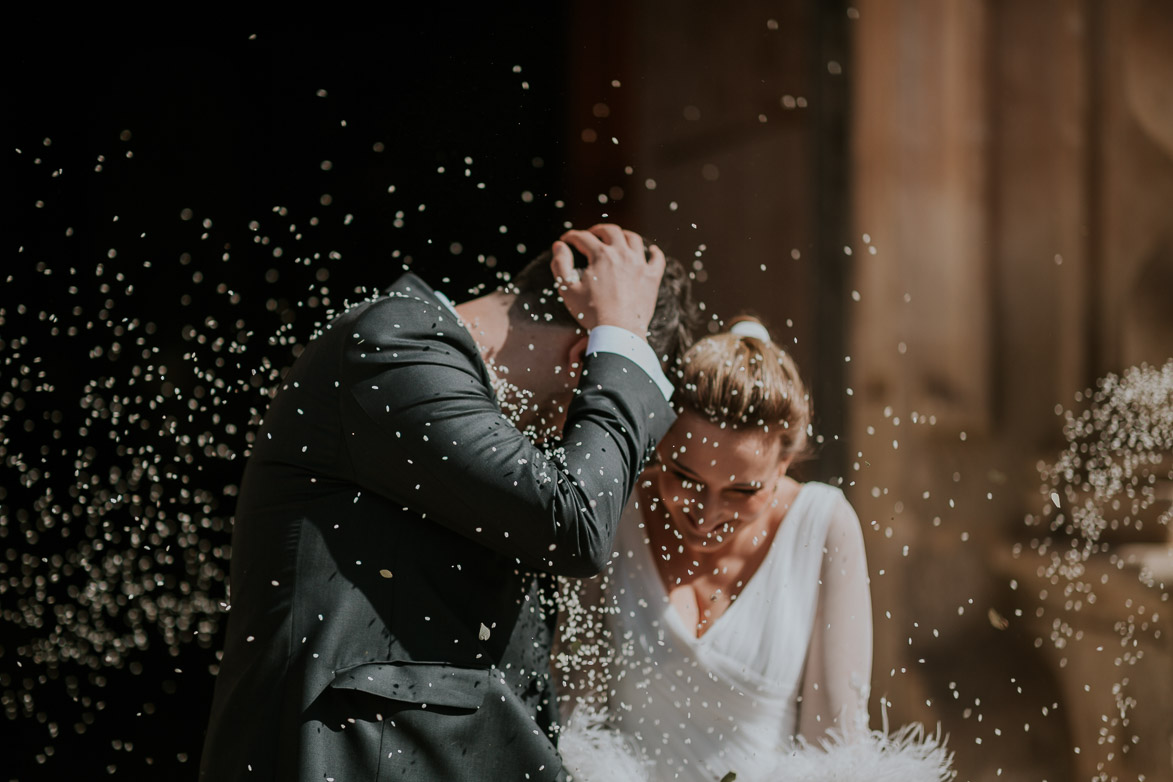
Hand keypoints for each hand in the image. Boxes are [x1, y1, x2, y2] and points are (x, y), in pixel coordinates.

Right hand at [550, 224, 665, 337]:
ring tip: (617, 239)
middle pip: (610, 231)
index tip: (566, 241)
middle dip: (597, 230)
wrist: (619, 332)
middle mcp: (622, 254)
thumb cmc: (591, 312)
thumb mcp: (567, 289)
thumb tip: (559, 246)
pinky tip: (650, 250)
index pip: (583, 238)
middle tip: (591, 235)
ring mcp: (640, 264)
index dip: (571, 237)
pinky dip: (654, 252)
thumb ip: (560, 264)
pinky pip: (658, 259)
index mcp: (601, 255)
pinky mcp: (652, 278)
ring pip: (634, 239)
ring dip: (623, 235)